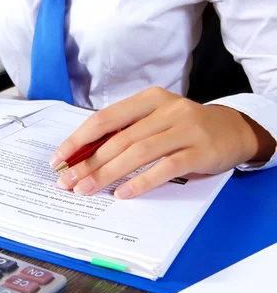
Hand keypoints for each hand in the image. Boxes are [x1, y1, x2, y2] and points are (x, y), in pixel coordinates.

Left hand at [52, 87, 275, 198]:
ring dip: (107, 174)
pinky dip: (141, 181)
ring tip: (87, 190)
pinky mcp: (200, 151)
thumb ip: (125, 133)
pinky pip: (165, 167)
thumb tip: (83, 157)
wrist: (233, 130)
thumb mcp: (154, 121)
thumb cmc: (183, 128)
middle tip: (68, 182)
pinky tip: (123, 193)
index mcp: (148, 99)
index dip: (78, 140)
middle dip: (88, 163)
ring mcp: (185, 129)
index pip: (104, 119)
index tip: (59, 159)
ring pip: (137, 153)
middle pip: (117, 139)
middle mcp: (166, 110)